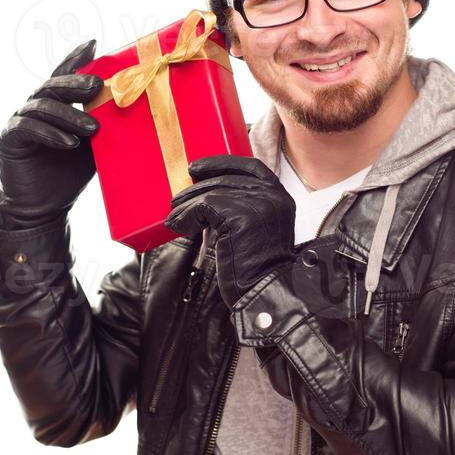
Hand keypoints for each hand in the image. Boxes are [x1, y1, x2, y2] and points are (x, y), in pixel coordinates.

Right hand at [0, 40, 104, 228]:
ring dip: (69, 115)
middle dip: (76, 84)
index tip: (93, 44)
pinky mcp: (9, 140)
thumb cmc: (70, 174)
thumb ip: (104, 128)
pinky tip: (69, 142)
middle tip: (97, 86)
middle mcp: (34, 107)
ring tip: (93, 128)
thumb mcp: (94, 148)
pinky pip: (28, 129)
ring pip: (42, 106)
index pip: (64, 76)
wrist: (44, 207)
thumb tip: (139, 112)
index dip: (76, 58)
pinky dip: (50, 134)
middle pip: (53, 86)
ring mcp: (19, 121)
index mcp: (55, 105)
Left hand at [162, 155, 295, 309]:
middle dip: (196, 189)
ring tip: (173, 216)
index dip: (221, 163)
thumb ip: (245, 209)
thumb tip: (207, 196)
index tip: (197, 167)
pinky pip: (203, 208)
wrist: (264, 290)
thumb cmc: (258, 268)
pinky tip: (178, 226)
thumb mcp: (259, 229)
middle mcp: (272, 196)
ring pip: (211, 194)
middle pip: (226, 179)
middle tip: (176, 199)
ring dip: (187, 206)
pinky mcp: (239, 217)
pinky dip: (186, 217)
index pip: (250, 167)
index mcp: (280, 196)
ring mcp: (258, 204)